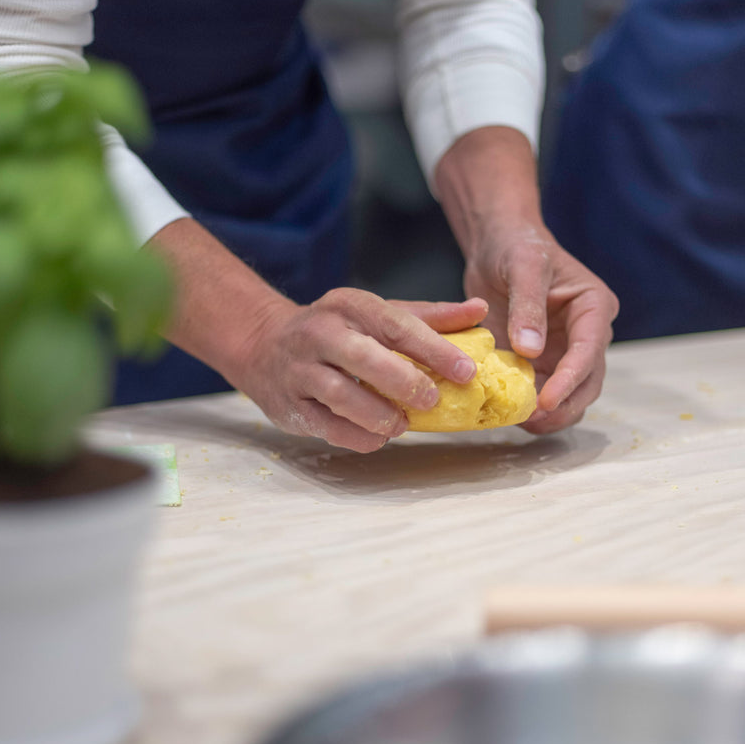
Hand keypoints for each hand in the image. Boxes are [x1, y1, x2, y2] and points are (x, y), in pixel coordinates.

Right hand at [150, 219, 487, 451]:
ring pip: (340, 394)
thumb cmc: (338, 331)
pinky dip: (356, 436)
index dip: (433, 349)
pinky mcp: (288, 404)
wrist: (263, 345)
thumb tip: (481, 311)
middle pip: (363, 356)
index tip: (467, 371)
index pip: (395, 324)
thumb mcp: (379, 314)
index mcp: (350, 306)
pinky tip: (378, 437)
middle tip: (433, 400)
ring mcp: (300, 369)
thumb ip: (431, 317)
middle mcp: (321, 332)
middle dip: (403, 381)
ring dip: (378, 414)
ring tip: (403, 425)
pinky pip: (325, 425)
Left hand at [435, 127, 617, 432]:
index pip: (589, 350)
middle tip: (533, 421)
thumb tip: (531, 351)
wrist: (497, 246)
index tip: (547, 401)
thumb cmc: (515, 246)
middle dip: (564, 406)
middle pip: (587, 382)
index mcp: (593, 307)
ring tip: (519, 422)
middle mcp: (586, 335)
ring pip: (569, 395)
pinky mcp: (542, 363)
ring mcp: (565, 352)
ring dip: (549, 414)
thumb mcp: (522, 267)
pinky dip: (529, 407)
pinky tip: (507, 414)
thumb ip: (527, 306)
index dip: (570, 380)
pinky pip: (541, 392)